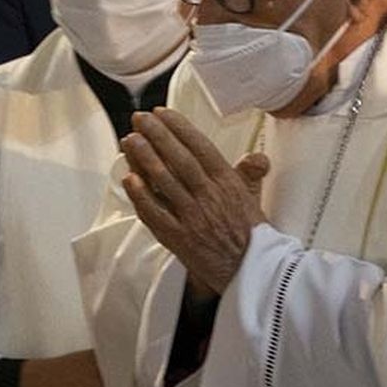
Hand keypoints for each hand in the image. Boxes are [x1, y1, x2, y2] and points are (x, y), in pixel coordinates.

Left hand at [121, 108, 269, 297]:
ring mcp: (193, 218)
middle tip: (140, 118)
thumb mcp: (254, 199)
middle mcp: (210, 196)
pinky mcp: (180, 239)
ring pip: (164, 181)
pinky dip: (141, 196)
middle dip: (157, 135)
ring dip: (144, 158)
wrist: (250, 272)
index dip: (179, 127)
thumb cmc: (249, 235)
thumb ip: (249, 174)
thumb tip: (257, 157)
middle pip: (179, 158)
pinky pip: (155, 214)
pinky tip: (129, 179)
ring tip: (130, 140)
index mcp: (228, 183)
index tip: (162, 113)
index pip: (200, 147)